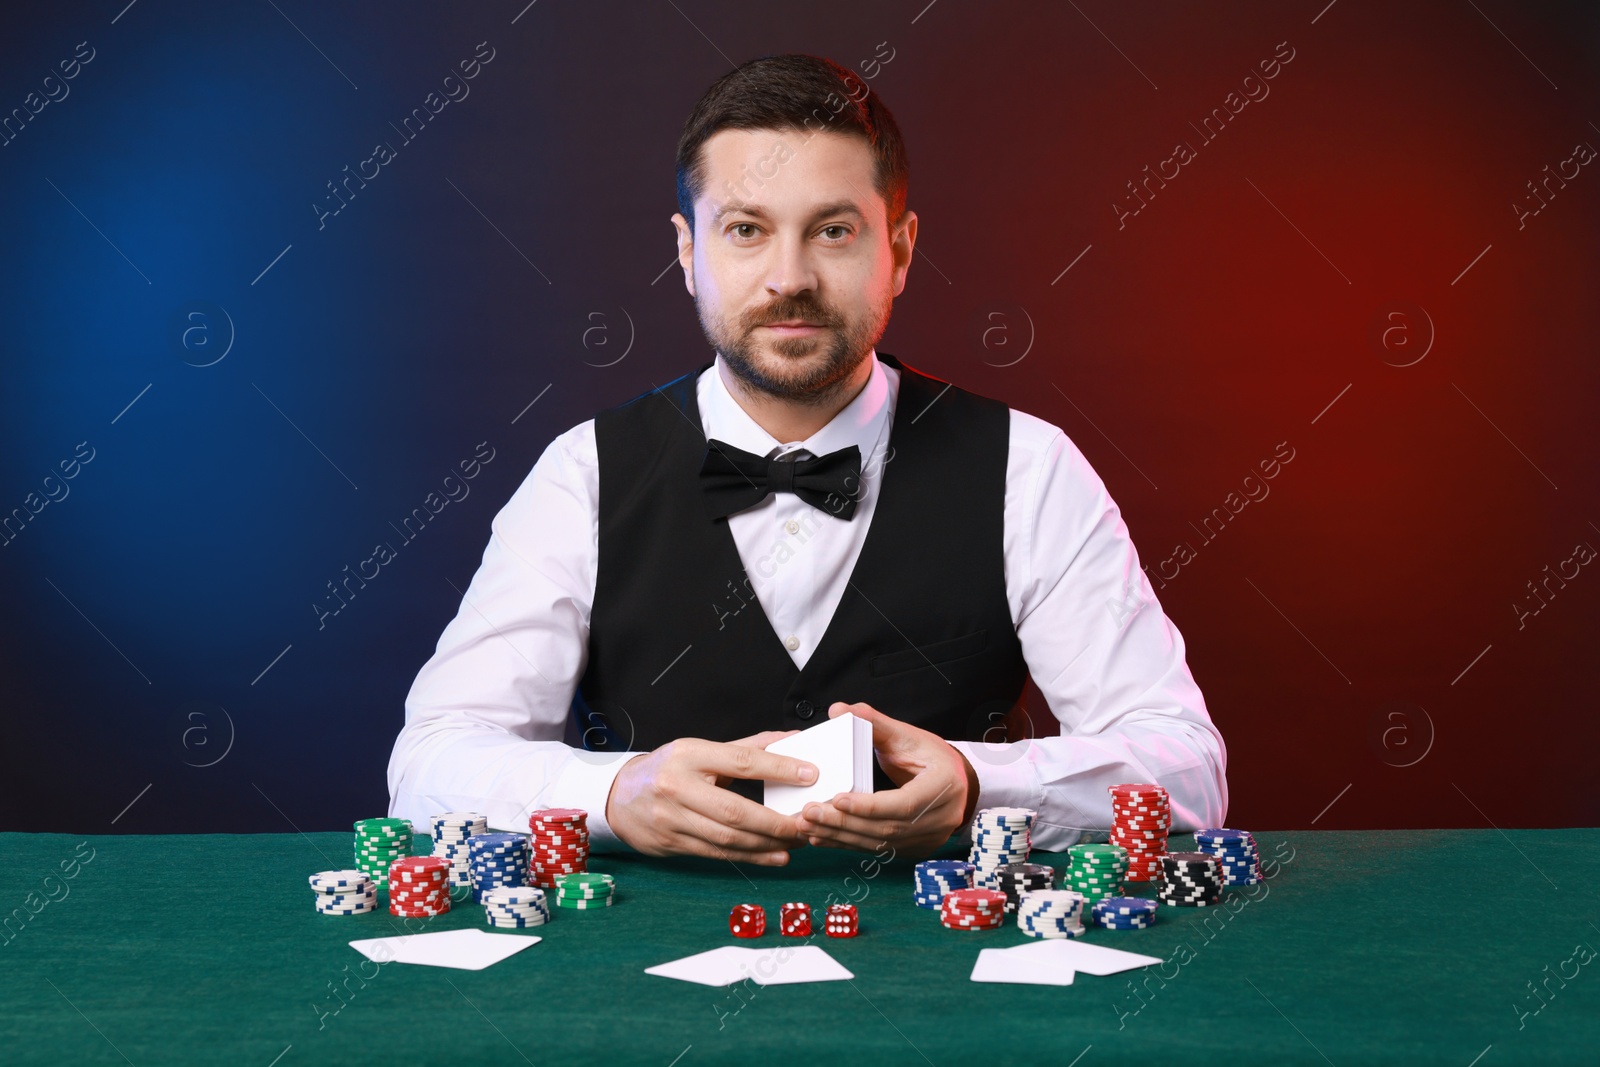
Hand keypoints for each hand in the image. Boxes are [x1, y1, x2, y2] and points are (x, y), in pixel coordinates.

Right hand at [606, 730, 816, 865]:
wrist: (618, 796)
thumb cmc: (668, 769)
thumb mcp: (701, 749)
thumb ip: (747, 747)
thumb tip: (792, 741)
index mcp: (689, 754)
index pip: (742, 761)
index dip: (779, 769)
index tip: (810, 774)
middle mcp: (678, 787)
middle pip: (736, 810)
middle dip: (776, 821)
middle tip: (806, 824)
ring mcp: (672, 819)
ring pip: (728, 838)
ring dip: (768, 844)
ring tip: (797, 842)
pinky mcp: (672, 843)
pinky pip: (718, 854)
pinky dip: (751, 857)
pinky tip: (774, 856)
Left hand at [794, 701, 979, 857]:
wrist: (955, 781)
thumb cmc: (932, 757)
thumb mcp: (907, 735)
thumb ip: (873, 722)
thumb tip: (838, 709)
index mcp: (944, 787)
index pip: (905, 804)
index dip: (870, 806)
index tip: (837, 799)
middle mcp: (940, 819)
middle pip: (887, 828)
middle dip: (844, 823)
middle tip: (809, 813)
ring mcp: (928, 839)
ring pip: (879, 843)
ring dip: (839, 836)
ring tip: (807, 826)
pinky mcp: (912, 848)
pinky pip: (877, 849)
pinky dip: (847, 843)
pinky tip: (821, 837)